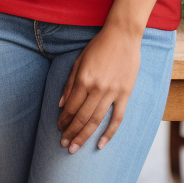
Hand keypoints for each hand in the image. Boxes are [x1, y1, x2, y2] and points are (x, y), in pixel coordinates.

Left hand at [57, 25, 142, 152]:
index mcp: (84, 78)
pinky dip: (109, 133)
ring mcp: (112, 92)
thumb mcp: (79, 60)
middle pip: (82, 117)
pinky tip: (100, 144)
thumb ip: (70, 83)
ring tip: (75, 147)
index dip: (64, 119)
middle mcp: (97, 87)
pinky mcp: (125, 93)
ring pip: (96, 120)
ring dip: (84, 135)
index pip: (71, 106)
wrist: (123, 35)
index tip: (59, 128)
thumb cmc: (98, 46)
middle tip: (64, 145)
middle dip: (71, 132)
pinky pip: (117, 118)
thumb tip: (61, 104)